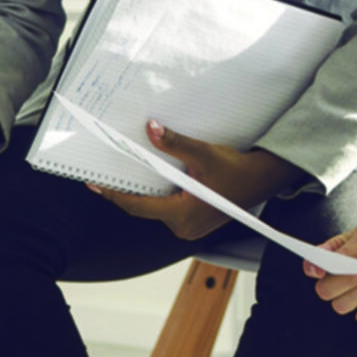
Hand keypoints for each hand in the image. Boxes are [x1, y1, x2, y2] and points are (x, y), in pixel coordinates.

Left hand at [89, 122, 294, 240]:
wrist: (261, 179)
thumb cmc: (236, 170)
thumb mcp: (203, 153)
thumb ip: (175, 143)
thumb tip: (150, 129)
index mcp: (183, 215)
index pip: (138, 206)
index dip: (113, 195)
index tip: (95, 184)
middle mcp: (183, 227)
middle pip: (143, 208)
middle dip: (124, 191)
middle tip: (104, 174)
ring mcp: (188, 227)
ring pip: (154, 208)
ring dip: (141, 191)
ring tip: (122, 174)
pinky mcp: (192, 222)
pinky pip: (165, 208)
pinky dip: (156, 194)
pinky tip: (148, 178)